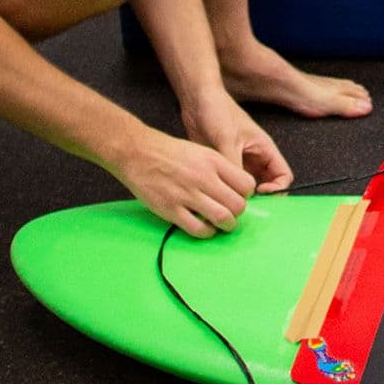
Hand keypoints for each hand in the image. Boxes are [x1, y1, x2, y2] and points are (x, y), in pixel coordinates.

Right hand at [114, 127, 257, 239]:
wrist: (136, 152)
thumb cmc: (170, 152)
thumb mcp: (201, 151)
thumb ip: (220, 169)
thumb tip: (238, 189)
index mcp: (213, 161)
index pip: (246, 185)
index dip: (246, 194)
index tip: (238, 196)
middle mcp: (203, 177)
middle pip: (238, 205)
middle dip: (238, 213)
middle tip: (230, 212)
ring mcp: (186, 194)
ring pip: (222, 218)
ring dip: (227, 225)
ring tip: (222, 224)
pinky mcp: (170, 209)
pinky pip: (198, 229)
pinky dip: (207, 232)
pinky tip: (204, 227)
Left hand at [182, 93, 293, 195]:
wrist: (197, 102)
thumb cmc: (218, 111)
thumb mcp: (227, 139)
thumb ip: (235, 164)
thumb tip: (238, 190)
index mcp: (265, 149)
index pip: (283, 175)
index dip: (278, 188)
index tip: (261, 193)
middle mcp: (256, 158)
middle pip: (268, 185)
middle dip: (261, 197)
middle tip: (246, 204)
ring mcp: (240, 163)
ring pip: (248, 187)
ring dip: (243, 195)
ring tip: (232, 201)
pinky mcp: (225, 165)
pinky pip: (231, 183)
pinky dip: (228, 191)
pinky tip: (219, 194)